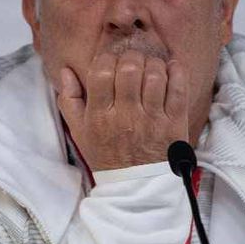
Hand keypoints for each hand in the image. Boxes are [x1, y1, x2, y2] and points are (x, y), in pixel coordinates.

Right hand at [57, 49, 188, 170]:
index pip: (101, 73)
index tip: (110, 61)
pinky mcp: (174, 123)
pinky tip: (171, 68)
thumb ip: (70, 100)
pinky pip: (178, 89)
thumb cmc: (107, 154)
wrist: (136, 186)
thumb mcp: (80, 131)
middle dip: (132, 57)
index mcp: (100, 116)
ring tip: (150, 67)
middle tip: (133, 62)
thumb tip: (66, 71)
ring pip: (155, 75)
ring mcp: (152, 120)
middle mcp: (126, 116)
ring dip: (154, 63)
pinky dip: (177, 72)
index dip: (106, 59)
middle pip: (130, 69)